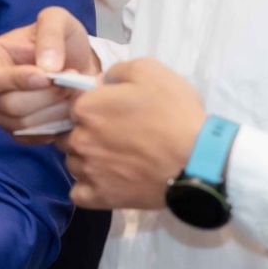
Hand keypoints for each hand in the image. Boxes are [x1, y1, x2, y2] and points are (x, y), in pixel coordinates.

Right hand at [0, 6, 98, 142]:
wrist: (77, 64)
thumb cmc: (61, 39)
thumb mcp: (57, 19)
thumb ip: (50, 34)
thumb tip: (46, 67)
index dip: (17, 81)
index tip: (48, 77)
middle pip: (9, 105)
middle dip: (45, 96)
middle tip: (72, 82)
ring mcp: (1, 113)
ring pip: (23, 124)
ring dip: (55, 110)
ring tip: (74, 92)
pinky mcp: (18, 132)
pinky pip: (33, 137)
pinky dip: (55, 125)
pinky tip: (67, 108)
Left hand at [57, 58, 205, 209]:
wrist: (197, 161)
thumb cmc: (174, 113)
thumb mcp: (150, 71)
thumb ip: (117, 71)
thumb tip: (101, 82)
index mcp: (86, 108)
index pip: (74, 105)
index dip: (93, 106)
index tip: (113, 111)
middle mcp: (80, 139)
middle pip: (70, 134)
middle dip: (87, 132)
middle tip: (116, 135)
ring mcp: (88, 170)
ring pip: (73, 162)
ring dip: (87, 160)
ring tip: (115, 159)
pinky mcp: (99, 197)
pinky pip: (79, 193)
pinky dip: (89, 188)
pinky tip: (107, 180)